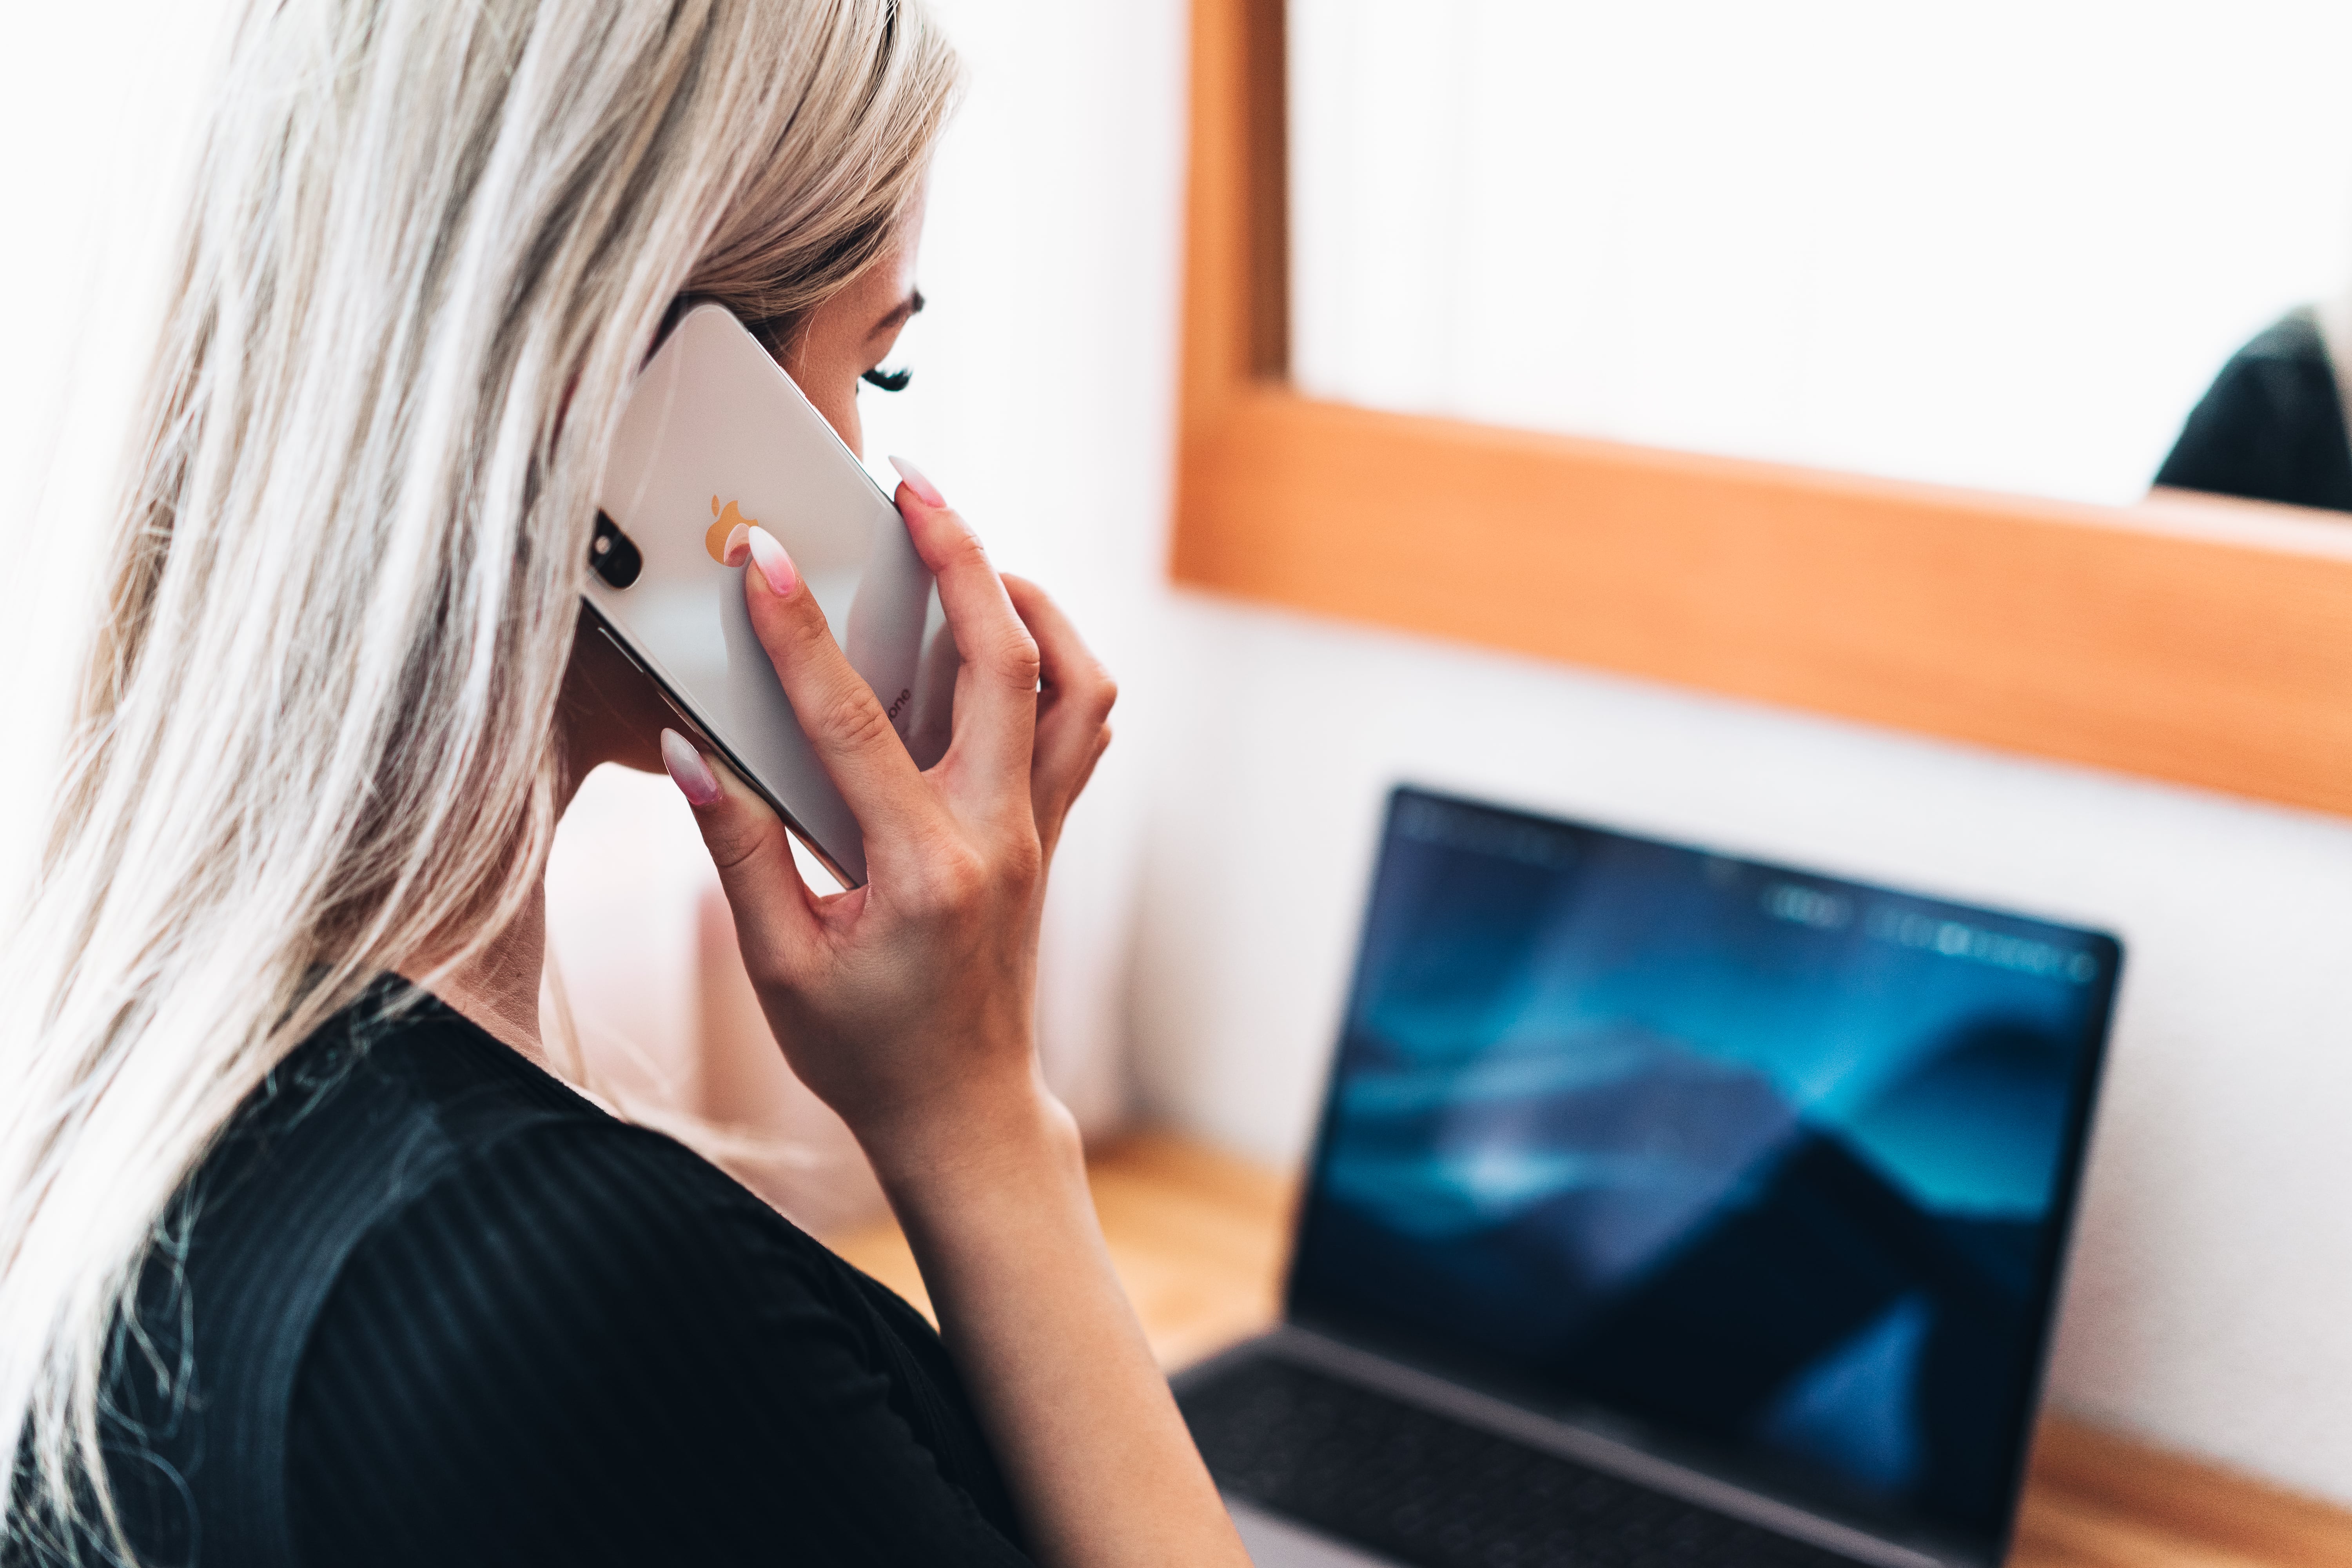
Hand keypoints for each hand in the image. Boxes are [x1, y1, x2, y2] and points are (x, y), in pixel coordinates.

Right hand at [659, 478, 1114, 1170]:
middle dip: (960, 555)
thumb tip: (692, 749)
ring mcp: (1036, 832)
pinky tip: (1001, 634)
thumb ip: (738, 850)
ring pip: (1075, 683)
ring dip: (1029, 602)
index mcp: (921, 871)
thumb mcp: (779, 965)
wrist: (963, 1112)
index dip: (801, 633)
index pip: (855, 723)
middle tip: (912, 487)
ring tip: (968, 551)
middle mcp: (998, 837)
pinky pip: (1080, 723)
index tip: (766, 558)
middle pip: (1006, 662)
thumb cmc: (865, 1053)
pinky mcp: (1049, 833)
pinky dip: (1054, 660)